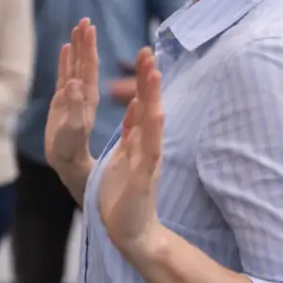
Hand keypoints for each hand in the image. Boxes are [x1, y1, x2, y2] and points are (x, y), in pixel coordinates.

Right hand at [45, 18, 99, 175]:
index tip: (89, 27)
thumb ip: (74, 107)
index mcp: (88, 96)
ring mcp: (74, 95)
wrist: (67, 161)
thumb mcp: (72, 129)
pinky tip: (65, 49)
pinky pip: (65, 74)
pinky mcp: (63, 100)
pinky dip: (65, 60)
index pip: (90, 66)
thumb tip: (73, 83)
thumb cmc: (70, 149)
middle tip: (84, 20)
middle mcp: (83, 92)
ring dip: (77, 47)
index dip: (89, 47)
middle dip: (85, 41)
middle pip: (84, 61)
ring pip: (75, 65)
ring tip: (77, 27)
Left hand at [98, 47, 164, 257]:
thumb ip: (133, 131)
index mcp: (139, 141)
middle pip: (149, 108)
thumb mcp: (127, 154)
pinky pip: (149, 152)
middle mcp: (147, 147)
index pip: (142, 104)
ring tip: (153, 73)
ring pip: (152, 125)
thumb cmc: (126, 194)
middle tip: (148, 51)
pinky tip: (156, 115)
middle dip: (148, 81)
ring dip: (152, 99)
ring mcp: (147, 161)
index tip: (144, 54)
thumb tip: (138, 105)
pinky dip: (152, 133)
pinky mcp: (142, 178)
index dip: (143, 80)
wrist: (131, 232)